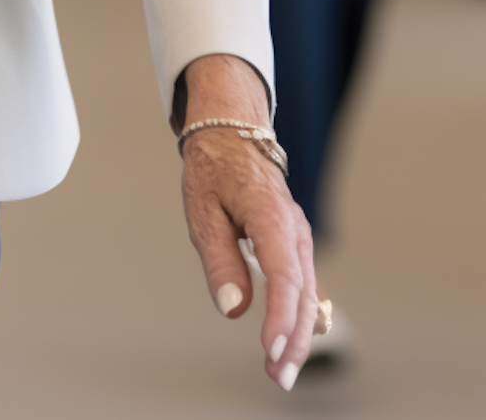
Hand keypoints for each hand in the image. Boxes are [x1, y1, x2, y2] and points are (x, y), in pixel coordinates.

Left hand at [179, 55, 316, 390]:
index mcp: (270, 215)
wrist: (231, 133)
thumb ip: (220, 260)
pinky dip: (298, 313)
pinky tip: (290, 339)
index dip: (279, 316)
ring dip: (297, 332)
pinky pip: (303, 282)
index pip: (282, 275)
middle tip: (277, 376)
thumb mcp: (203, 213)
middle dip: (293, 338)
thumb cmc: (212, 171)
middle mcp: (293, 228)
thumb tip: (233, 310)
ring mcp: (299, 235)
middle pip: (302, 292)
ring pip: (308, 291)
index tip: (269, 349)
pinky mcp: (295, 242)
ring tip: (279, 367)